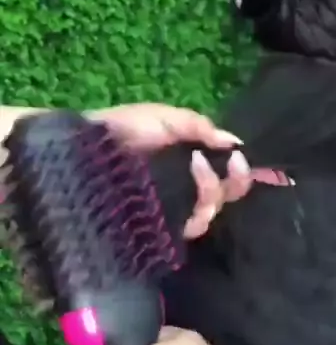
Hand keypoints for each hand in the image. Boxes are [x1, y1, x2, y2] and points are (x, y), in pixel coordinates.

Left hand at [88, 103, 251, 238]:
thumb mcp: (165, 117)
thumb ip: (200, 128)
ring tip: (194, 162)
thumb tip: (234, 142)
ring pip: (208, 214)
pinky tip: (182, 182)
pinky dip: (192, 207)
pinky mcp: (158, 227)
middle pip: (224, 200)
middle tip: (231, 162)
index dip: (240, 174)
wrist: (86, 148)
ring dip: (211, 189)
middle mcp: (185, 192)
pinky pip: (187, 227)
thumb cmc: (124, 129)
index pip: (227, 180)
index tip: (237, 156)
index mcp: (190, 167)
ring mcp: (172, 211)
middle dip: (233, 182)